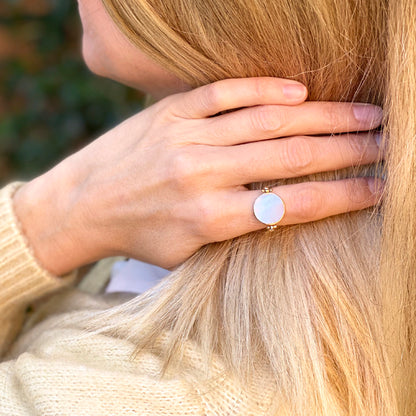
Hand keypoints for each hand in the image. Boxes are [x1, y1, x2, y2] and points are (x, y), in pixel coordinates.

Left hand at [13, 77, 382, 274]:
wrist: (83, 204)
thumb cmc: (140, 233)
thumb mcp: (188, 251)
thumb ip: (236, 232)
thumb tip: (286, 210)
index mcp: (209, 219)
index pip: (292, 206)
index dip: (341, 196)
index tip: (377, 189)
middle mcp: (203, 174)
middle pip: (291, 157)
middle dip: (346, 150)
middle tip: (385, 142)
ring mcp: (187, 136)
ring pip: (268, 121)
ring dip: (322, 117)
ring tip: (362, 114)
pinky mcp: (171, 111)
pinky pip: (226, 93)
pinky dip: (267, 89)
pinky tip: (301, 92)